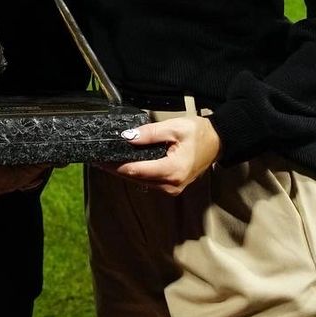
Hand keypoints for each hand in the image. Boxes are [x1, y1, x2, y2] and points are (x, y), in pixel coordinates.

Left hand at [107, 116, 221, 195]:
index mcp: (172, 170)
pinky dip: (135, 173)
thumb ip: (149, 134)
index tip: (100, 160)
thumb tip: (127, 138)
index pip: (136, 170)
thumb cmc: (199, 133)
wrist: (218, 142)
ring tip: (106, 162)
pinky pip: (148, 181)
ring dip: (124, 173)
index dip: (115, 166)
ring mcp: (172, 188)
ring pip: (141, 182)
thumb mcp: (174, 128)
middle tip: (97, 160)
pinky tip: (124, 165)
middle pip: (136, 178)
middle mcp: (171, 184)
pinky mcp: (172, 187)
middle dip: (116, 169)